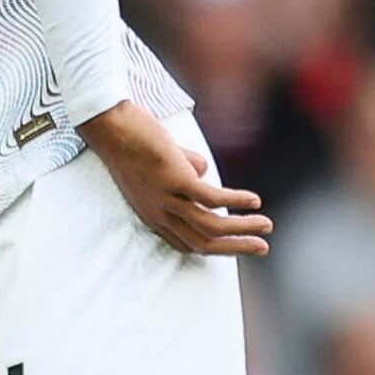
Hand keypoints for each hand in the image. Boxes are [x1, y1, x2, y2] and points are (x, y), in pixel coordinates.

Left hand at [79, 101, 270, 257]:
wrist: (107, 126)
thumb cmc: (132, 141)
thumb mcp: (160, 164)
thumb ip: (183, 169)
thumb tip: (204, 171)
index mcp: (153, 214)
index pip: (187, 243)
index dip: (214, 248)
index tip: (236, 246)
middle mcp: (158, 213)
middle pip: (202, 243)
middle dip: (235, 248)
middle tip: (262, 249)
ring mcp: (165, 198)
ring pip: (210, 225)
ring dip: (242, 228)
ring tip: (267, 225)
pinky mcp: (173, 179)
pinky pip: (211, 198)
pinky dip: (235, 201)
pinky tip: (254, 200)